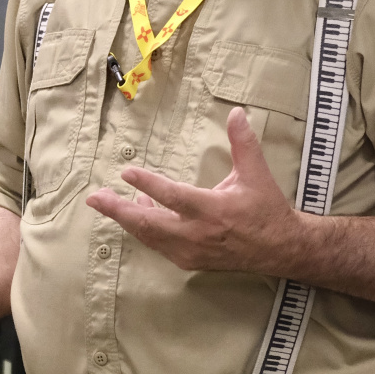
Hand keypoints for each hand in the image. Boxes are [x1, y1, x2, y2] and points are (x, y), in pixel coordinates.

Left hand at [85, 107, 302, 273]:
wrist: (279, 249)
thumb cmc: (266, 208)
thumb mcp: (257, 173)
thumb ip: (243, 143)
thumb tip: (236, 112)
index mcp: (213, 211)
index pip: (174, 197)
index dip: (149, 184)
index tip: (127, 172)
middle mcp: (197, 234)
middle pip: (149, 223)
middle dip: (118, 210)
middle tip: (95, 198)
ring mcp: (191, 251)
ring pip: (149, 236)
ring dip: (126, 218)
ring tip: (108, 201)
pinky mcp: (189, 261)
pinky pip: (157, 245)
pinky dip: (143, 229)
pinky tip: (138, 211)